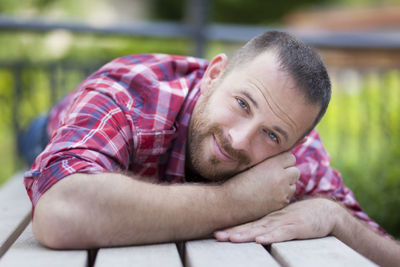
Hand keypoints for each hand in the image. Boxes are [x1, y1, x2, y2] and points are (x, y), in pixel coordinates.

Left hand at [214, 198, 338, 243]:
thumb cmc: (300, 216)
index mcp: (267, 219)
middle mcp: (272, 220)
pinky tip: (260, 240)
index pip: (246, 224)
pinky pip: (282, 233)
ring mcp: (284, 222)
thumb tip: (251, 230)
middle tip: (216, 236)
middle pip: (250, 227)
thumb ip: (267, 225)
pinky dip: (271, 237)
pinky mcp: (296, 227)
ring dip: (247, 234)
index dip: (231, 228)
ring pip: (262, 229)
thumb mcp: (281, 220)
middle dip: (233, 232)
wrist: (324, 211)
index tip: (215, 232)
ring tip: (232, 238)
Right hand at [223, 152, 299, 219]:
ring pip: (293, 185)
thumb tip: (279, 157)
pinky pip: (287, 197)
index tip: (275, 165)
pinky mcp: (281, 204)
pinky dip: (281, 197)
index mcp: (273, 164)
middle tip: (275, 176)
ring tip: (268, 187)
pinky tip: (267, 197)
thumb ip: (266, 161)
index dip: (283, 161)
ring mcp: (282, 192)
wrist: (229, 203)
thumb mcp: (251, 165)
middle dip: (288, 173)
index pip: (291, 157)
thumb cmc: (236, 182)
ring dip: (285, 186)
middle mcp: (281, 177)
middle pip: (296, 171)